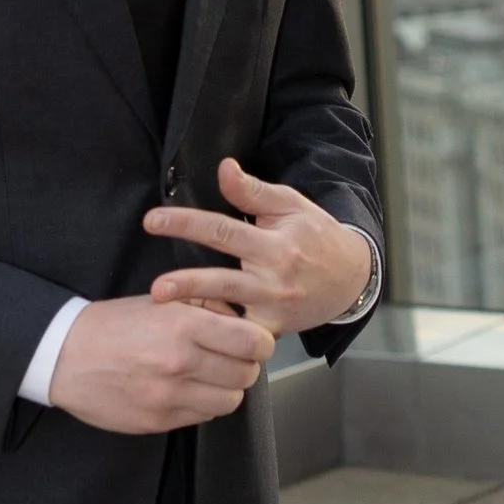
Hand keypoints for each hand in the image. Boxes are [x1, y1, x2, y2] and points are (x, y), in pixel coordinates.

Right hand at [47, 293, 271, 432]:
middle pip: (247, 374)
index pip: (254, 342)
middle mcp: (180, 362)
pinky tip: (187, 389)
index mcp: (184, 325)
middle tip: (230, 358)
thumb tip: (241, 321)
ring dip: (226, 388)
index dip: (260, 342)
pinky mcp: (159, 420)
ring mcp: (169, 395)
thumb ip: (206, 307)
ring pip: (230, 400)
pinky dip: (204, 404)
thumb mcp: (161, 299)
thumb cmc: (114, 324)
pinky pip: (203, 417)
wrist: (63, 355)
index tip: (253, 341)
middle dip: (244, 365)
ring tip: (208, 375)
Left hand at [143, 157, 376, 338]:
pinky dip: (217, 335)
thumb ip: (252, 191)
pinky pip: (240, 336)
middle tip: (155, 287)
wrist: (351, 278)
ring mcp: (274, 309)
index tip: (152, 221)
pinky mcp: (273, 330)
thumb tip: (223, 167)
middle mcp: (275, 280)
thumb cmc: (315, 235)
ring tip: (163, 310)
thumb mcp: (290, 205)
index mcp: (276, 245)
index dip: (185, 224)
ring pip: (230, 313)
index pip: (223, 231)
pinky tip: (192, 333)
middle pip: (223, 280)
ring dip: (196, 312)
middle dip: (187, 282)